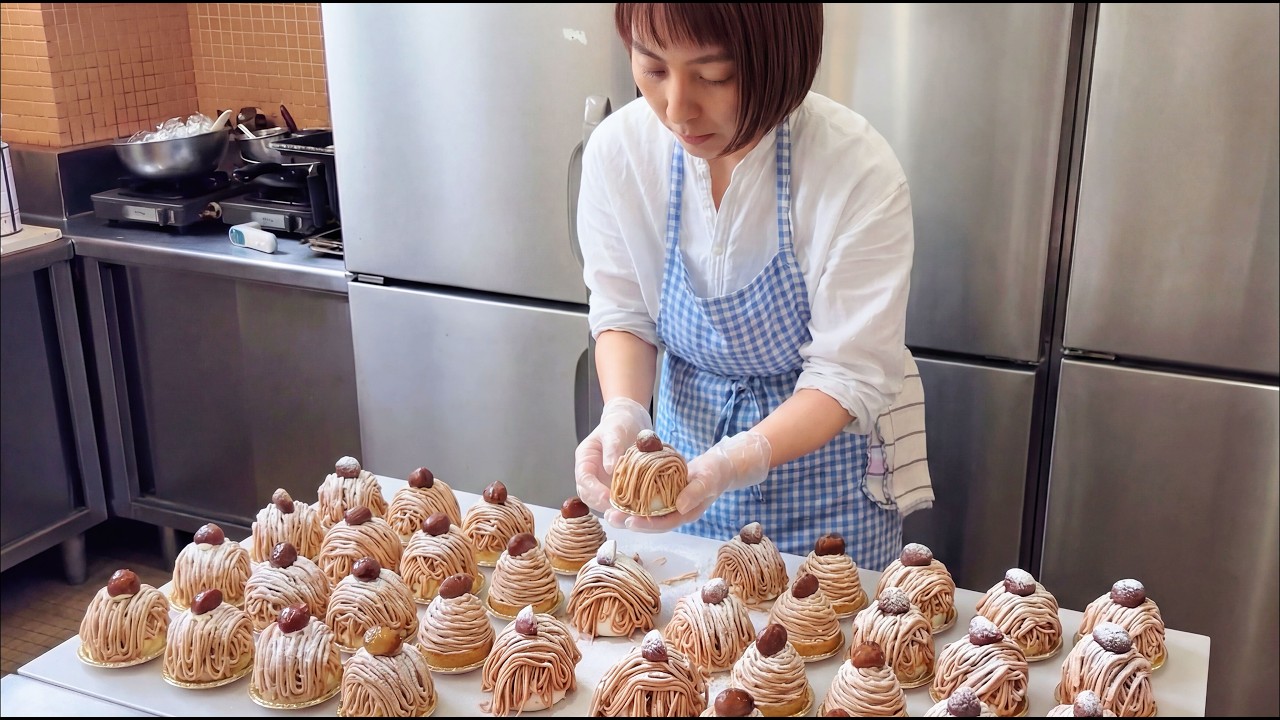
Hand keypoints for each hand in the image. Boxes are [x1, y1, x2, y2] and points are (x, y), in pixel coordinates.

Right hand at [574, 397, 652, 512]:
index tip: (608, 498)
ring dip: (616, 511)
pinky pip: (620, 501)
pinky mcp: (619, 488)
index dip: (594, 491)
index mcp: (585, 460)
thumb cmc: (619, 422)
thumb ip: (612, 447)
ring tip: (631, 515)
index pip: (584, 480)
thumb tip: (610, 468)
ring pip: (604, 503)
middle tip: (621, 512)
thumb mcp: (615, 430)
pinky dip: (627, 507)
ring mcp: (604, 483)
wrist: (631, 421)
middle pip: (590, 497)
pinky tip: (640, 510)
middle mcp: (592, 475)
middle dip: (604, 506)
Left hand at [617, 431, 771, 531]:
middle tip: (610, 517)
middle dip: (630, 522)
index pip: (664, 524)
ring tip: (609, 510)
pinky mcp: (665, 495)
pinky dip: (634, 500)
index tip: (628, 522)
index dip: (646, 525)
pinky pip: (647, 501)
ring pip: (647, 514)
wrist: (719, 466)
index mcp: (686, 513)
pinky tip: (619, 496)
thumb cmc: (716, 472)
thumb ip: (696, 492)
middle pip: (651, 523)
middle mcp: (676, 513)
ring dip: (628, 513)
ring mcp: (670, 505)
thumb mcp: (708, 479)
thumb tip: (679, 506)